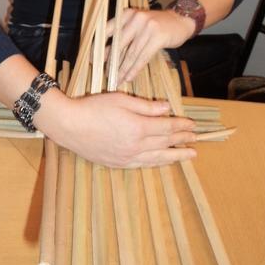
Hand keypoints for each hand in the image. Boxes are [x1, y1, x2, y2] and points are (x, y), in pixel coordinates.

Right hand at [36, 88, 195, 167]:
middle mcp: (135, 145)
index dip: (181, 126)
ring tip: (189, 155)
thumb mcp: (121, 100)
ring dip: (175, 156)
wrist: (69, 125)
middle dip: (182, 140)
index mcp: (137, 127)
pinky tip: (162, 161)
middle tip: (195, 139)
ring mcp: (126, 157)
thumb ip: (146, 106)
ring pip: (157, 158)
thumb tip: (166, 108)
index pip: (166, 128)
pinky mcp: (117, 164)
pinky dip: (156, 163)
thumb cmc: (93, 107)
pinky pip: (143, 165)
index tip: (192, 124)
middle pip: (165, 143)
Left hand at [105, 8, 193, 83]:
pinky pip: (142, 57)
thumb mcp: (138, 23)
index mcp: (126, 14)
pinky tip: (129, 77)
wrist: (181, 20)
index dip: (99, 47)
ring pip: (130, 53)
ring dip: (122, 69)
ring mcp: (147, 27)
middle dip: (110, 62)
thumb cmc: (157, 25)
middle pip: (118, 44)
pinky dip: (134, 69)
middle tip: (104, 74)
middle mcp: (135, 18)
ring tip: (116, 79)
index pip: (107, 31)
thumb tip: (107, 55)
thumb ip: (124, 34)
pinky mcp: (157, 37)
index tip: (92, 59)